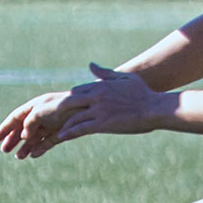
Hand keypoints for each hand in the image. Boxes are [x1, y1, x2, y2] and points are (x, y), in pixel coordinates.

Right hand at [0, 91, 73, 159]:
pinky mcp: (61, 134)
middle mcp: (42, 116)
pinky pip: (47, 143)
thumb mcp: (40, 111)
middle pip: (23, 129)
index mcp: (35, 106)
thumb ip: (28, 122)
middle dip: (13, 139)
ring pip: (34, 138)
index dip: (5, 127)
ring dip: (26, 147)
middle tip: (4, 150)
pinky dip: (40, 149)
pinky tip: (34, 156)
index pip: (16, 117)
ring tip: (19, 157)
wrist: (86, 109)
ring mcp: (51, 125)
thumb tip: (22, 135)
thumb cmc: (61, 106)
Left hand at [50, 64, 170, 142]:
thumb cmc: (143, 93)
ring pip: (72, 116)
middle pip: (67, 102)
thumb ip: (105, 73)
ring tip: (53, 131)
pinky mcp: (104, 123)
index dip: (67, 100)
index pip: (76, 91)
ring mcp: (99, 110)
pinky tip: (60, 137)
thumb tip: (90, 65)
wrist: (157, 108)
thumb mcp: (124, 78)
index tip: (60, 108)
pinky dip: (69, 132)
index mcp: (100, 86)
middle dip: (54, 111)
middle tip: (46, 118)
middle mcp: (96, 96)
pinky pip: (81, 128)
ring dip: (60, 125)